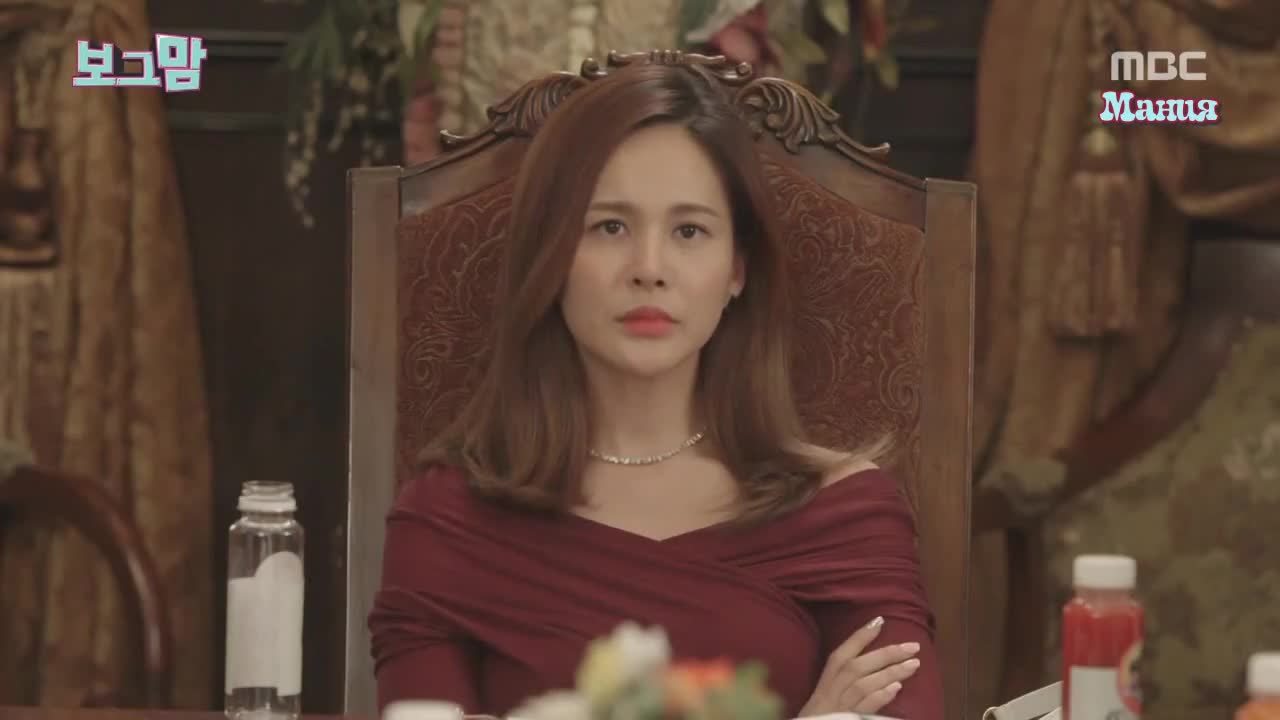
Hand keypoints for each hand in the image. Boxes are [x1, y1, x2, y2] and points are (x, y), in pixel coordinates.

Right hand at [798, 616, 922, 716]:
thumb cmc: (820, 715)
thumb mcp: (827, 694)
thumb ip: (843, 678)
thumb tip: (872, 660)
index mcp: (825, 681)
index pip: (841, 655)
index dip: (859, 637)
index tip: (880, 620)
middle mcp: (831, 691)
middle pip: (857, 667)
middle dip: (886, 654)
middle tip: (913, 646)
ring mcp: (839, 706)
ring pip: (864, 685)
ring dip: (890, 673)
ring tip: (914, 665)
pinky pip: (865, 707)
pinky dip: (880, 697)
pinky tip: (897, 688)